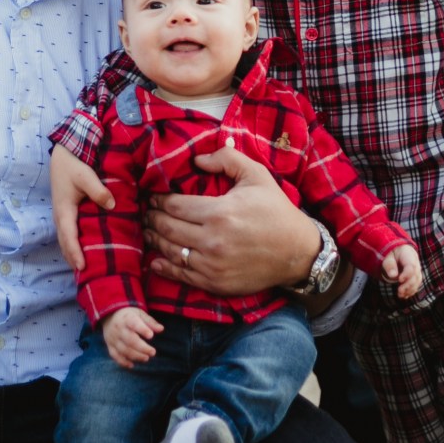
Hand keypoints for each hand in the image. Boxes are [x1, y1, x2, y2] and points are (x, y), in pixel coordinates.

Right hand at [51, 143, 113, 270]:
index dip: (75, 253)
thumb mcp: (86, 175)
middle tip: (85, 275)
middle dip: (73, 260)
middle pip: (65, 244)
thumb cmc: (73, 164)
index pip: (69, 237)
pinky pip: (67, 234)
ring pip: (65, 240)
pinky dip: (72, 246)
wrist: (63, 154)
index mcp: (64, 210)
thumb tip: (112, 205)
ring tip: (84, 269)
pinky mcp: (65, 212)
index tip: (82, 267)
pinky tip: (82, 251)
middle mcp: (60, 216)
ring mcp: (61, 215)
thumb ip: (98, 191)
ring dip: (72, 255)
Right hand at [101, 306, 163, 367]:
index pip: (134, 324)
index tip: (151, 336)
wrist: (109, 316)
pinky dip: (123, 362)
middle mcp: (119, 329)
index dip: (142, 330)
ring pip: (123, 350)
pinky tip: (132, 365)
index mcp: (127, 319)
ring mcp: (113, 338)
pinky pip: (115, 355)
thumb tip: (161, 329)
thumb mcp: (140, 314)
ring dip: (135, 356)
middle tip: (153, 352)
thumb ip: (150, 322)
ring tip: (146, 358)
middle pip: (130, 340)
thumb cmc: (129, 316)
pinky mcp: (110, 346)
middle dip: (142, 348)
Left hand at [144, 144, 319, 293]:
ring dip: (155, 241)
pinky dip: (165, 268)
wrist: (297, 252)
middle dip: (152, 219)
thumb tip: (197, 160)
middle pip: (167, 228)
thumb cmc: (276, 211)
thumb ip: (227, 159)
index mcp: (219, 212)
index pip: (174, 205)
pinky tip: (156, 261)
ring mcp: (213, 265)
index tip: (153, 196)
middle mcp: (212, 241)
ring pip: (171, 252)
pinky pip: (182, 276)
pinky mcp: (216, 283)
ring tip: (147, 231)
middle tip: (146, 213)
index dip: (159, 200)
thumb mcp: (257, 176)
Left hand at [381, 243, 422, 298]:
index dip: (407, 274)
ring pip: (417, 281)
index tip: (399, 280)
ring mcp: (417, 270)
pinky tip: (404, 296)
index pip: (411, 266)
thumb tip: (393, 276)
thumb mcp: (387, 257)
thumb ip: (389, 265)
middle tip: (399, 291)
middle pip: (416, 275)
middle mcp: (416, 263)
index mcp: (409, 255)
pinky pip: (416, 285)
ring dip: (410, 290)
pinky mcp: (416, 277)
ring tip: (400, 295)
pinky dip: (411, 291)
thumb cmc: (391, 255)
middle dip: (408, 285)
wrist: (397, 253)